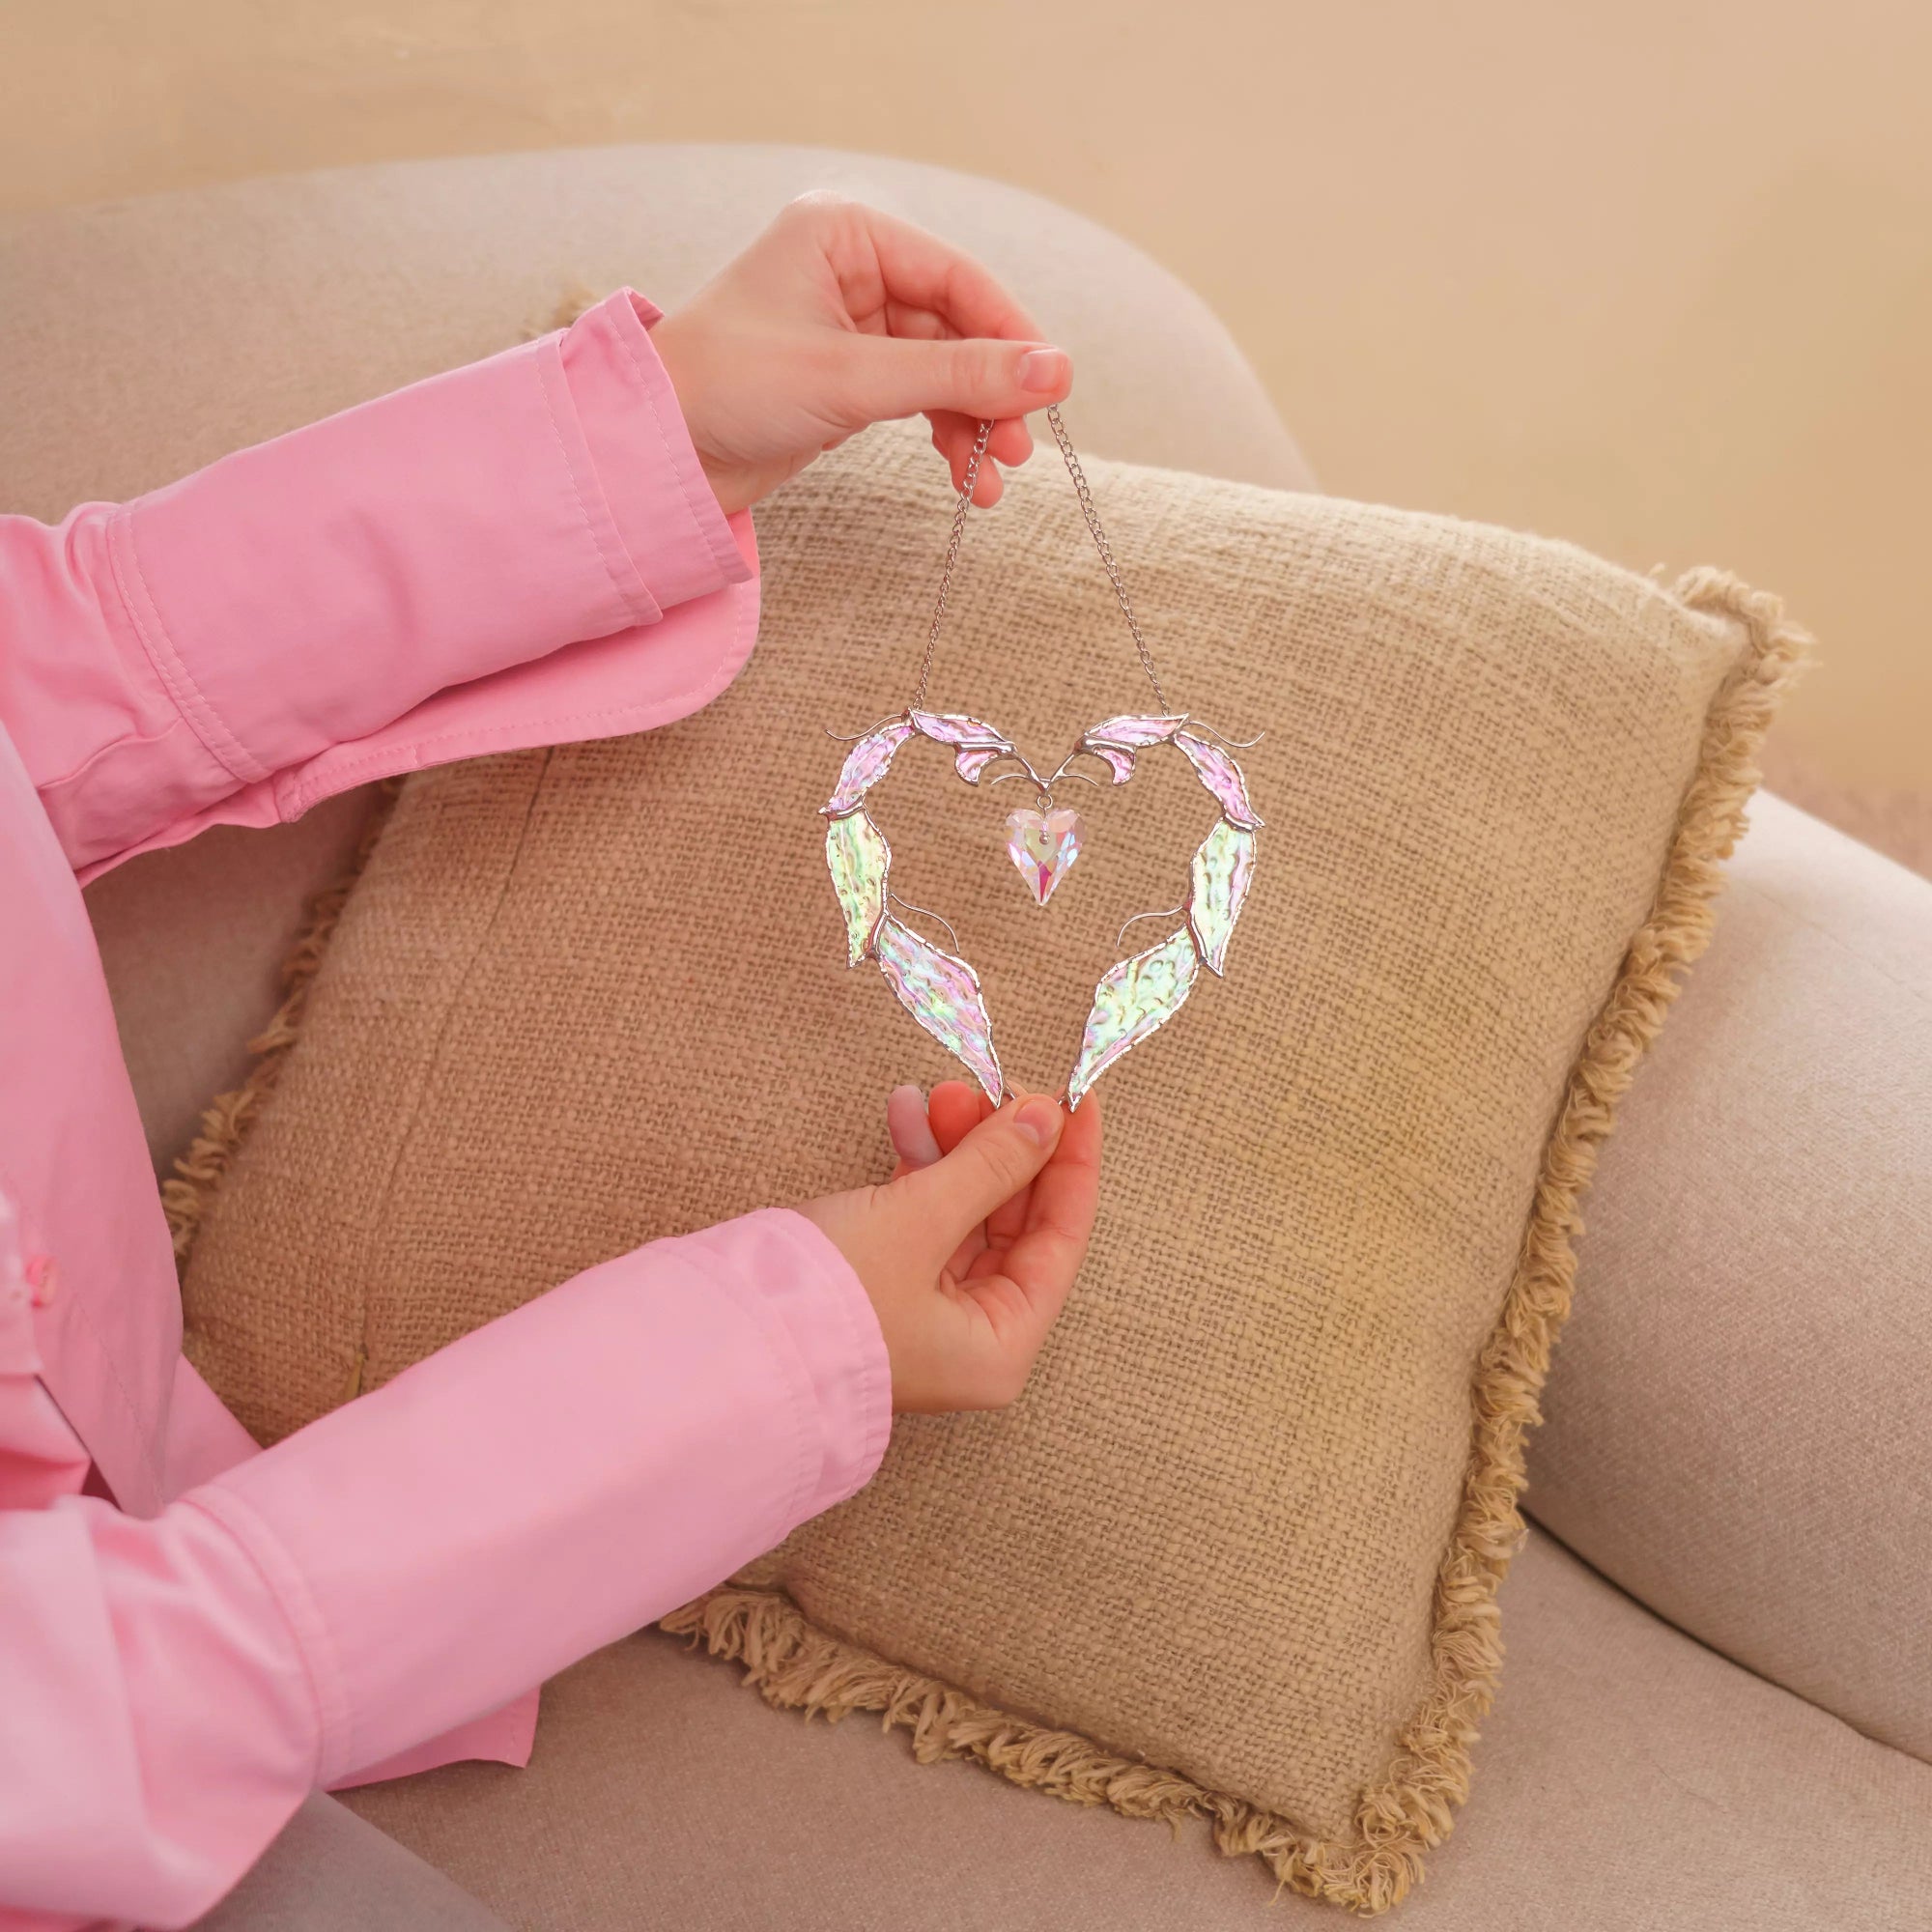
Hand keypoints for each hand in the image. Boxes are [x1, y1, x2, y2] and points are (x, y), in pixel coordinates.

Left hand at [649, 193, 1073, 515]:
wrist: (654, 453)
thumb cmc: (727, 388)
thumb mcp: (853, 379)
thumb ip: (958, 377)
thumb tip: (1057, 372)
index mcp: (847, 234)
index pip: (957, 278)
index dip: (1011, 336)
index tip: (1052, 390)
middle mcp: (853, 269)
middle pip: (957, 328)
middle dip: (990, 393)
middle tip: (1018, 450)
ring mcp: (852, 325)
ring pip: (943, 371)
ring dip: (972, 424)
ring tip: (990, 481)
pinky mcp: (847, 377)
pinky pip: (918, 399)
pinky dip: (944, 438)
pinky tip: (964, 480)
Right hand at [797, 1082, 1102, 1412]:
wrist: (718, 1338)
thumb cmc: (827, 1300)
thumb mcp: (921, 1220)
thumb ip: (991, 1166)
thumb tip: (1047, 1119)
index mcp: (1001, 1344)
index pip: (1062, 1238)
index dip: (1071, 1161)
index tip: (1074, 1097)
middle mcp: (970, 1336)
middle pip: (1014, 1222)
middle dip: (999, 1146)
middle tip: (985, 1087)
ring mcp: (923, 1312)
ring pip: (964, 1213)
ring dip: (955, 1148)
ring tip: (936, 1093)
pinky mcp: (880, 1287)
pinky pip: (920, 1217)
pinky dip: (916, 1168)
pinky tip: (904, 1116)